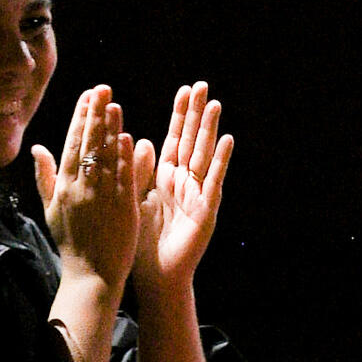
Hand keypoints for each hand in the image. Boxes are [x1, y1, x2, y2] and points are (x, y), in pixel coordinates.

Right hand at [32, 85, 138, 295]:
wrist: (91, 275)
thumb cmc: (71, 243)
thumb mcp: (51, 209)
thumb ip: (45, 176)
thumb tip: (37, 148)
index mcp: (64, 186)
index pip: (73, 143)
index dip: (81, 117)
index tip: (88, 95)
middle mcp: (82, 188)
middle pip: (90, 144)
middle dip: (96, 113)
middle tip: (103, 88)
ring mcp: (103, 197)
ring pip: (107, 156)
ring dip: (111, 128)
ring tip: (115, 105)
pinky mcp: (123, 207)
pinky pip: (124, 177)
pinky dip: (126, 157)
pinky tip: (128, 137)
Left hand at [132, 82, 233, 299]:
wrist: (156, 277)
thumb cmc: (142, 243)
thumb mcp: (134, 199)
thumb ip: (137, 171)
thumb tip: (140, 138)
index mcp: (166, 178)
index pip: (175, 139)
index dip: (180, 115)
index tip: (184, 89)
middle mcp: (184, 182)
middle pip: (192, 141)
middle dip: (196, 114)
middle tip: (202, 85)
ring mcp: (197, 194)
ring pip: (204, 155)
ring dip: (209, 130)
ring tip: (215, 103)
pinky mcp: (206, 210)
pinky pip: (213, 181)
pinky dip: (221, 160)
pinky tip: (227, 140)